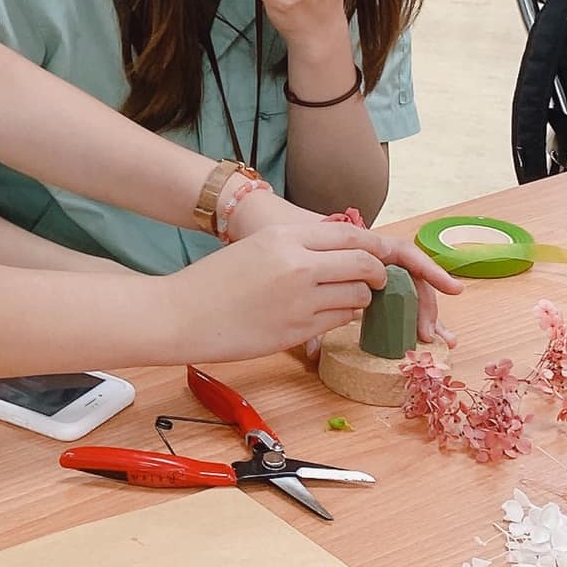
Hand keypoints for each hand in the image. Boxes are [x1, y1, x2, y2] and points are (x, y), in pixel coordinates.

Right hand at [168, 222, 395, 361]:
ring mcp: (300, 300)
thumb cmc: (214, 281)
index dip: (376, 246)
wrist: (181, 314)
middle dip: (377, 274)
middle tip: (376, 280)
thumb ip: (298, 246)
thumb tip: (342, 253)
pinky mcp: (297, 331)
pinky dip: (341, 318)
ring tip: (344, 299)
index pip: (352, 235)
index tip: (384, 254)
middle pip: (364, 265)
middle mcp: (298, 265)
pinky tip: (325, 315)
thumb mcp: (258, 246)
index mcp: (285, 237)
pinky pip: (339, 321)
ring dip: (359, 299)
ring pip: (357, 297)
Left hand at [297, 230, 460, 360]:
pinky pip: (383, 299)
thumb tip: (314, 349)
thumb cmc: (281, 236)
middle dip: (427, 304)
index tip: (451, 289)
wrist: (261, 221)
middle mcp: (364, 256)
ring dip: (423, 312)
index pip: (403, 254)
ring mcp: (362, 271)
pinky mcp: (356, 285)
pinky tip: (417, 334)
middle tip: (432, 335)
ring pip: (401, 290)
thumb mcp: (293, 265)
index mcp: (356, 244)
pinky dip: (403, 315)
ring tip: (443, 340)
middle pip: (408, 277)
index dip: (429, 270)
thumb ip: (308, 302)